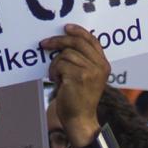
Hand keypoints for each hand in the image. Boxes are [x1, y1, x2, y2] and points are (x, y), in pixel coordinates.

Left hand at [41, 24, 109, 143]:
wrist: (80, 120)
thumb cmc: (79, 98)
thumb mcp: (87, 77)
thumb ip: (83, 60)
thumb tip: (64, 41)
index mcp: (103, 65)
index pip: (92, 41)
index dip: (79, 32)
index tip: (66, 28)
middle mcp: (100, 66)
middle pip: (77, 43)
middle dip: (58, 41)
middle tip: (44, 44)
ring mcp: (90, 71)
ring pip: (65, 54)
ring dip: (55, 64)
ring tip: (56, 76)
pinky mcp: (79, 77)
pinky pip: (60, 64)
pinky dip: (54, 71)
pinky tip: (56, 81)